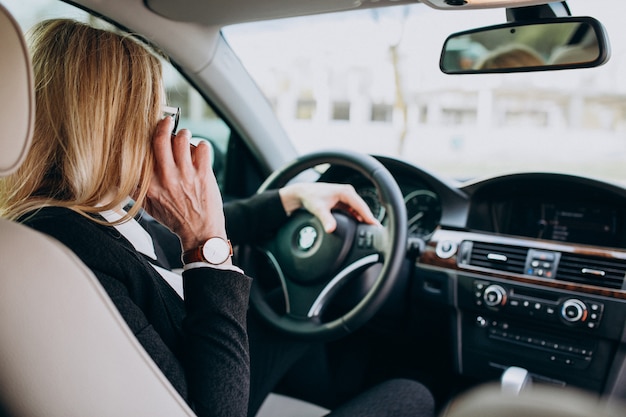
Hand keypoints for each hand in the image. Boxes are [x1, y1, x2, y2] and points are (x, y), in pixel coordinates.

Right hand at [144, 117, 227, 252]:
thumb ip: (134, 190)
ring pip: (183, 140)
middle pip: (160, 140)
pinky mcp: (204, 175)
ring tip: (185, 136)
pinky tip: (200, 149)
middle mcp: (166, 178)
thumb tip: (117, 178)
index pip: (140, 154)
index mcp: (149, 186)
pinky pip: (203, 149)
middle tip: (167, 121)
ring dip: (184, 134)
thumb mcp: (148, 207)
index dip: (142, 138)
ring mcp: (186, 176)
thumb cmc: (175, 220)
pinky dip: (202, 145)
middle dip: (164, 125)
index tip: (144, 131)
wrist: (200, 233)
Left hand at [279, 182, 380, 232]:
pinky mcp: (343, 201)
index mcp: (346, 192)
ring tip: (371, 230)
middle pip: (362, 208)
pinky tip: (360, 225)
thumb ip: (326, 219)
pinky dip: (357, 217)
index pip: (361, 206)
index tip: (375, 226)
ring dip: (364, 218)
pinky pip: (353, 210)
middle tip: (376, 231)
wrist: (302, 193)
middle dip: (369, 219)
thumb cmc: (310, 197)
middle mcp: (348, 192)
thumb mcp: (319, 209)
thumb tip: (331, 229)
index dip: (369, 217)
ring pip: (358, 209)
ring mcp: (346, 197)